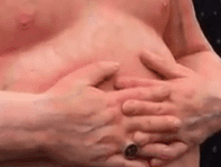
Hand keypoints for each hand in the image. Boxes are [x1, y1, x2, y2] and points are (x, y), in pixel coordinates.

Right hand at [44, 61, 180, 166]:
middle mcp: (113, 122)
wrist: (41, 125)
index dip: (155, 94)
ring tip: (172, 144)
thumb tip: (117, 64)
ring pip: (139, 143)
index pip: (138, 96)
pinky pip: (125, 164)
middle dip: (163, 120)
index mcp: (109, 102)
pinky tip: (150, 166)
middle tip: (180, 120)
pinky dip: (138, 165)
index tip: (169, 91)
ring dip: (157, 143)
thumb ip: (100, 70)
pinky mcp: (101, 159)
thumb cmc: (58, 99)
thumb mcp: (79, 78)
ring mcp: (109, 142)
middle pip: (144, 121)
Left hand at [117, 51, 220, 165]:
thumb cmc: (196, 84)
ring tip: (134, 139)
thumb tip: (142, 51)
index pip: (152, 90)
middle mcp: (178, 109)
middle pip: (156, 111)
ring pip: (164, 132)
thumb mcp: (180, 72)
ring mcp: (183, 126)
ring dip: (150, 136)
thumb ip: (160, 64)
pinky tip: (152, 163)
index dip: (137, 89)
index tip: (120, 88)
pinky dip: (165, 156)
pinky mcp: (188, 140)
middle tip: (123, 111)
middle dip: (140, 111)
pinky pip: (176, 150)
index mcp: (174, 91)